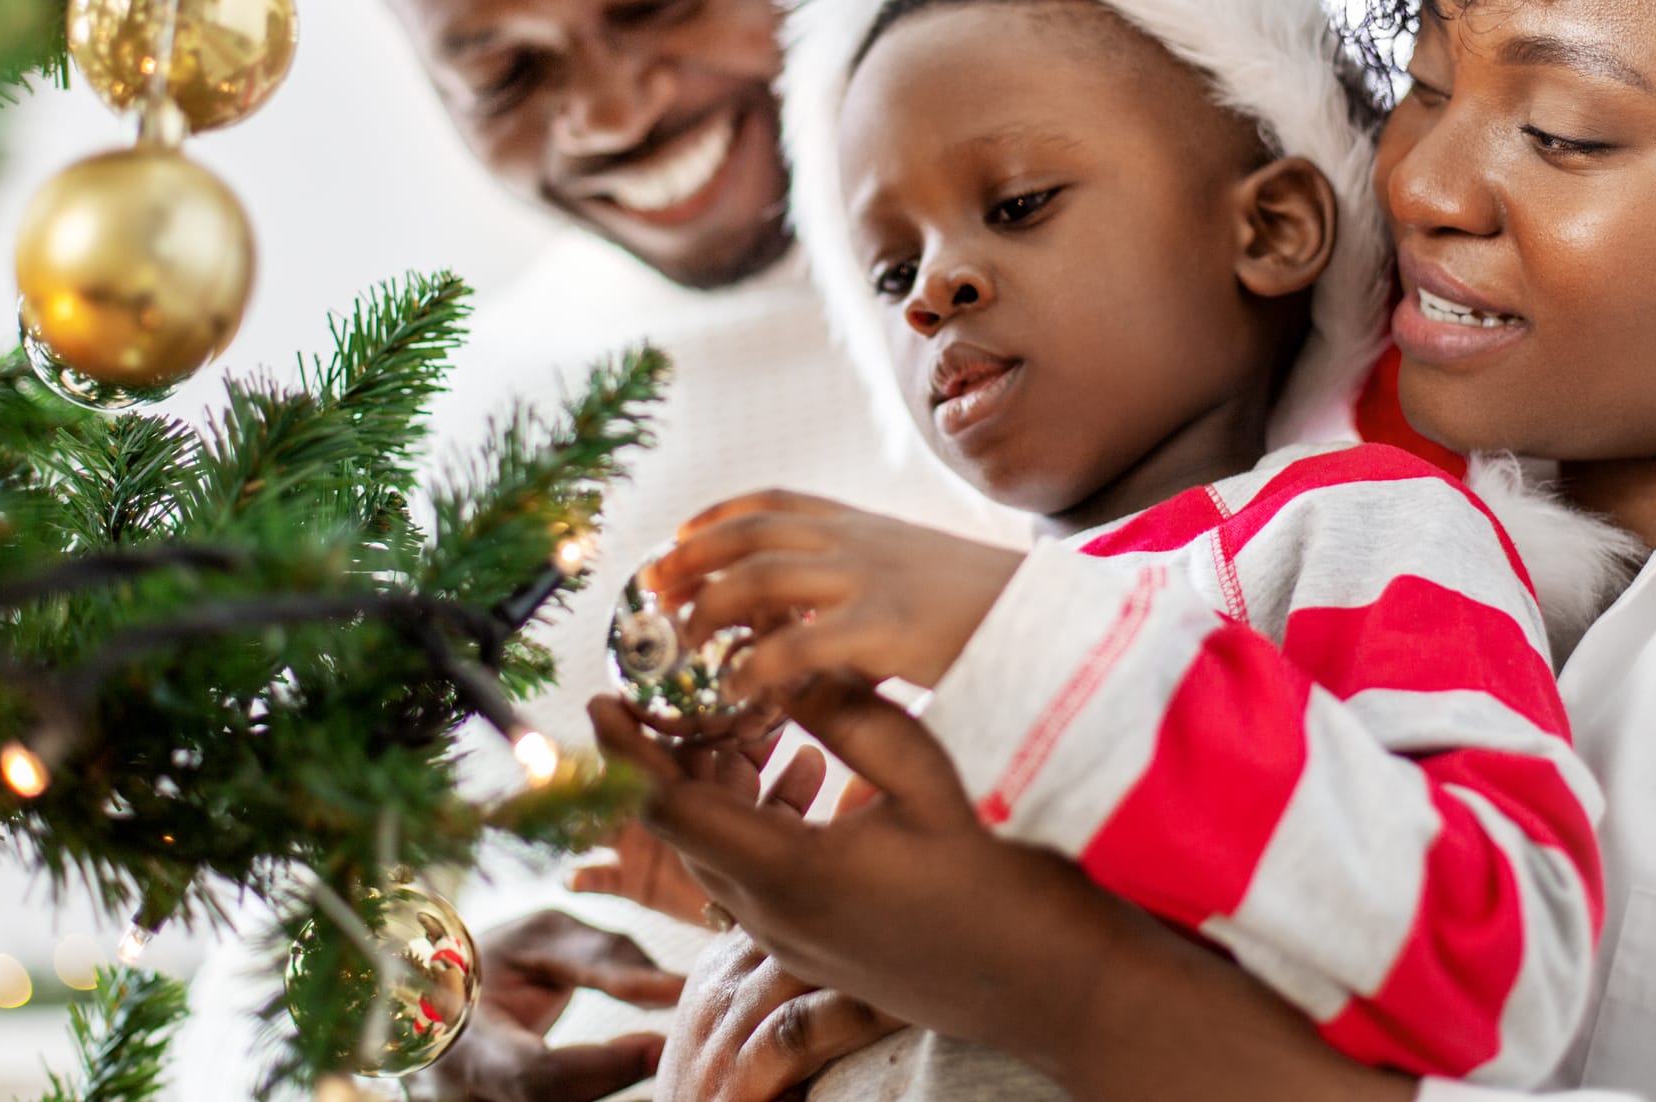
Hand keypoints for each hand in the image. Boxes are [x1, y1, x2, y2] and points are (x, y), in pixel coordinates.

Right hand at [428, 911, 683, 1101]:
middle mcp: (461, 1092)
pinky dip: (595, 1096)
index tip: (659, 1044)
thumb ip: (608, 959)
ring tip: (653, 1067)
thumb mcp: (543, 934)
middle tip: (667, 1058)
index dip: (605, 1068)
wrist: (429, 988)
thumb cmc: (490, 952)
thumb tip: (676, 989)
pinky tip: (630, 1078)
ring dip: (611, 1096)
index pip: (535, 1074)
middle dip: (615, 1088)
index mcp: (464, 1039)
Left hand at [590, 680, 1418, 1101]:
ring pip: (721, 854)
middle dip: (662, 757)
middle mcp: (775, 918)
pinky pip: (757, 878)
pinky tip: (786, 774)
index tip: (597, 698)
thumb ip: (852, 718)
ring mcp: (797, 943)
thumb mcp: (930, 778)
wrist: (1058, 987)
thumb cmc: (1006, 880)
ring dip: (711, 788)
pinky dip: (749, 821)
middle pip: (685, 829)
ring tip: (723, 717)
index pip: (672, 805)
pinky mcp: (822, 950)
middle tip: (658, 688)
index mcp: (789, 874)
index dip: (626, 750)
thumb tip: (788, 669)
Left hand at [646, 491, 1022, 694]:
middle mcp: (857, 542)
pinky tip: (734, 691)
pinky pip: (796, 644)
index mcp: (864, 526)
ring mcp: (869, 581)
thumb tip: (810, 619)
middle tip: (651, 594)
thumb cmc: (990, 611)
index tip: (678, 538)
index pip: (772, 503)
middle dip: (689, 559)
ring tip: (681, 644)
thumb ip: (863, 584)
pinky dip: (753, 666)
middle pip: (747, 534)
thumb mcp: (918, 575)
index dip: (716, 518)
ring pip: (757, 579)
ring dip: (707, 607)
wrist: (1060, 619)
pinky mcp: (885, 629)